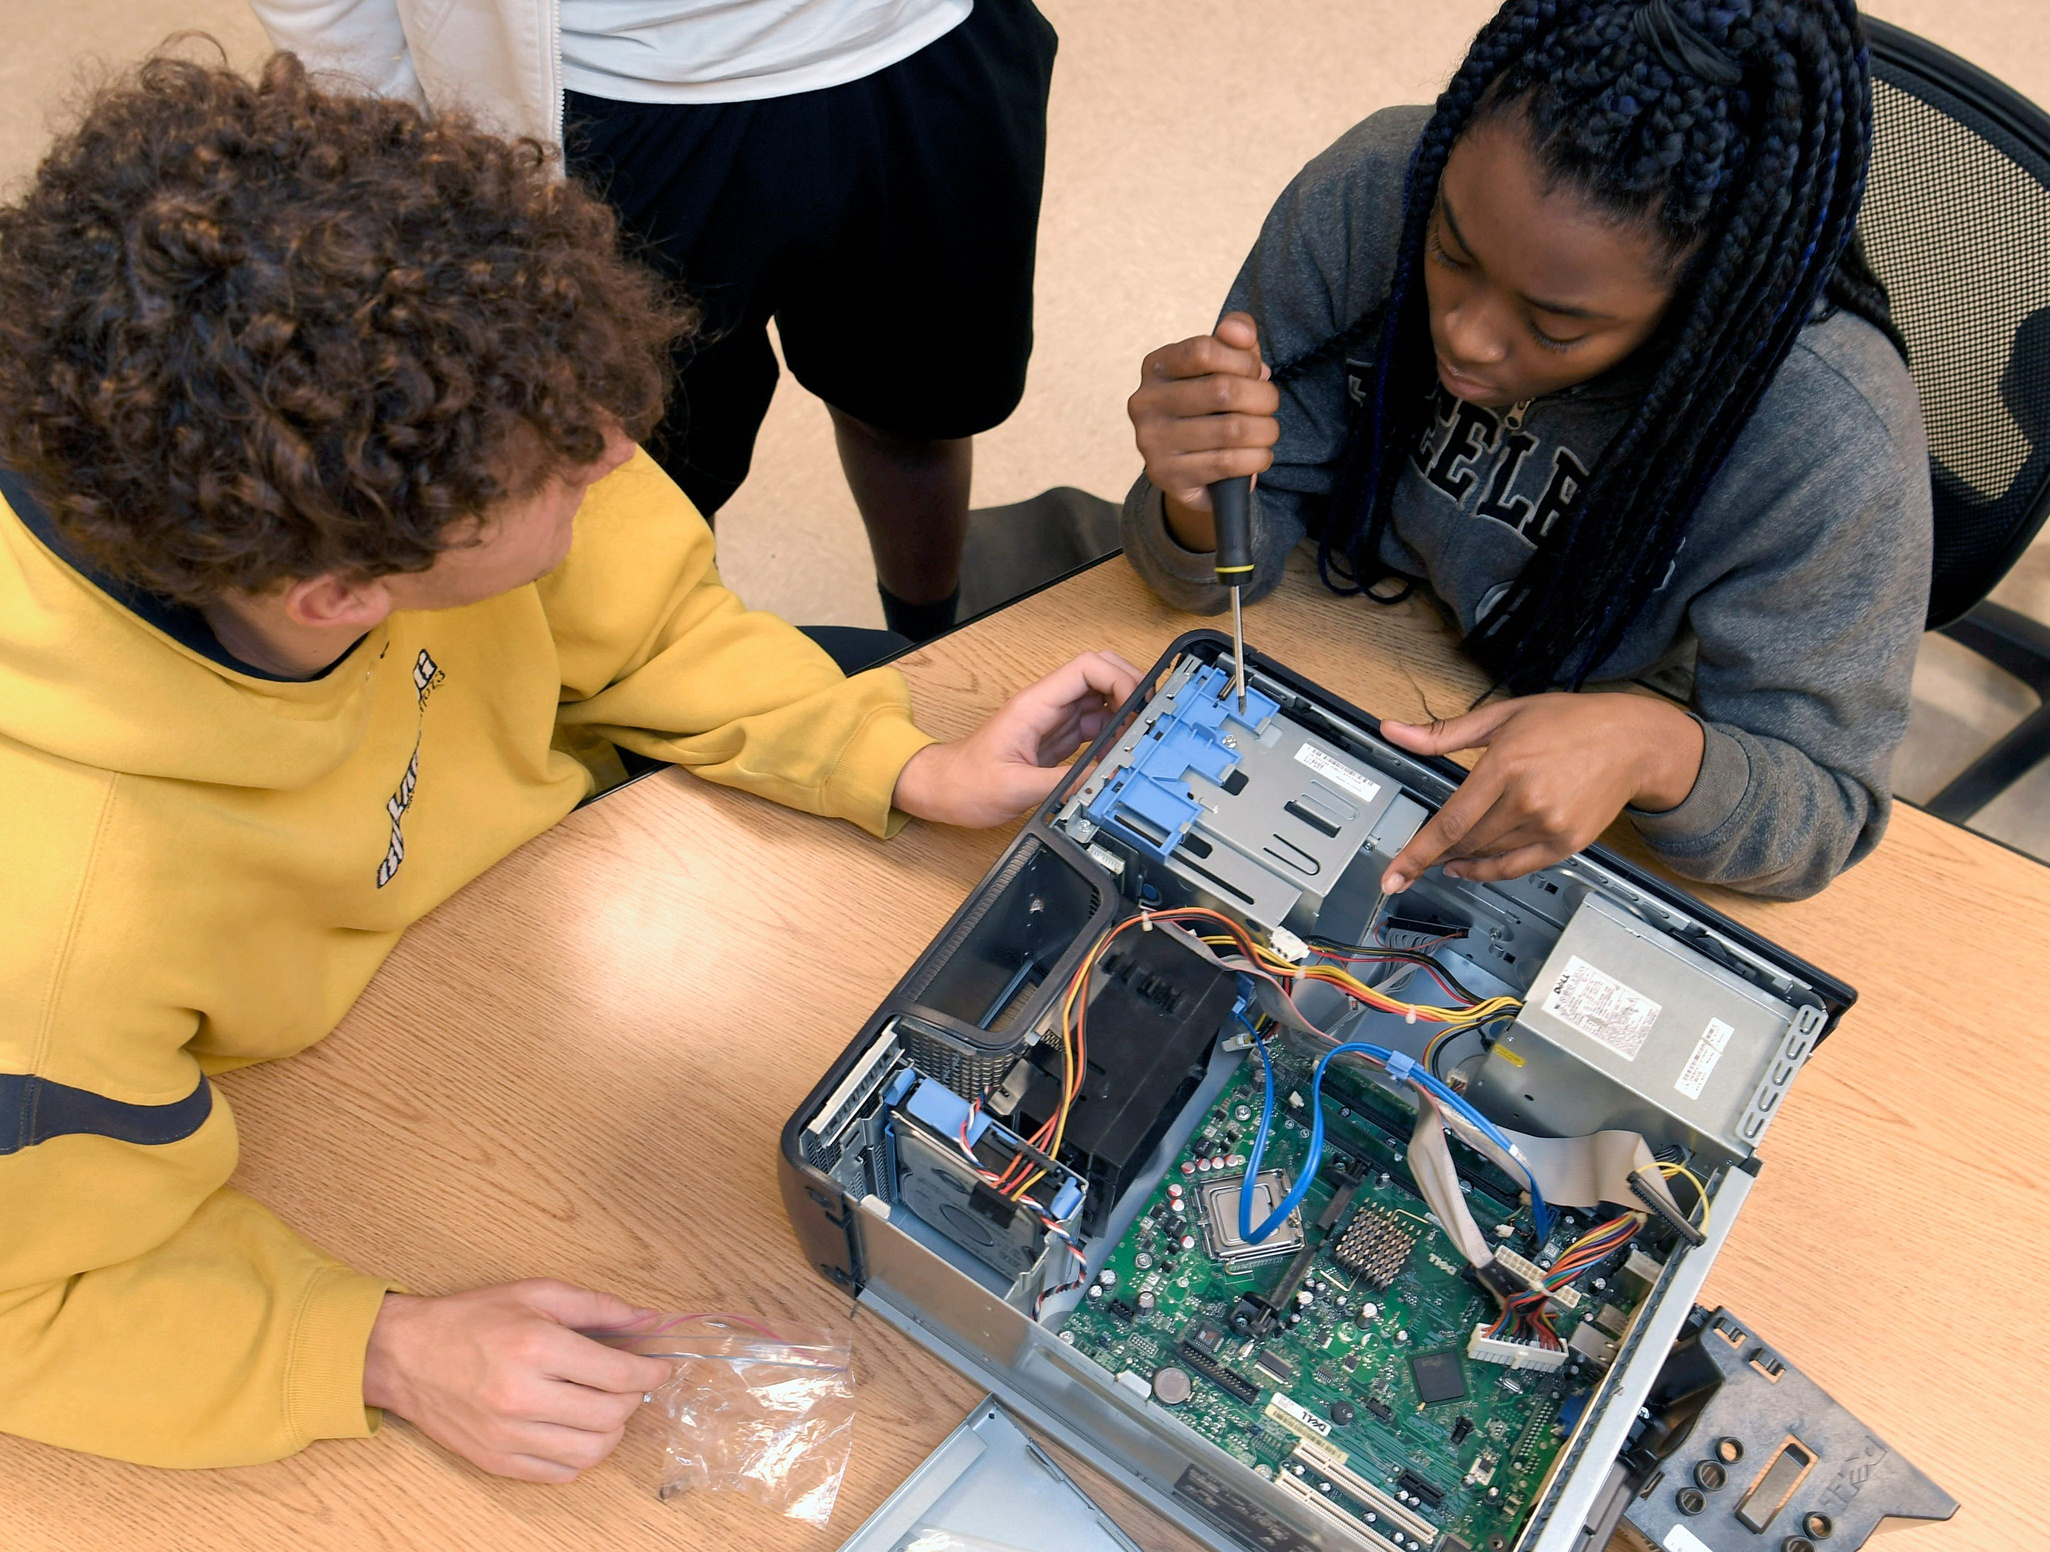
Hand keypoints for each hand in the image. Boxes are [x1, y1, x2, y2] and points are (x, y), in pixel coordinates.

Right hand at [362, 1279, 673, 1482]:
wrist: (405, 1355)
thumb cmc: (473, 1319)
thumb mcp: (538, 1293)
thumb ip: (599, 1307)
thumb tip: (649, 1321)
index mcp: (537, 1347)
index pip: (619, 1374)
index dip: (651, 1373)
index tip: (660, 1368)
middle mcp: (523, 1395)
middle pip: (611, 1416)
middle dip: (632, 1399)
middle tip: (626, 1384)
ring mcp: (508, 1434)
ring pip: (592, 1451)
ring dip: (610, 1431)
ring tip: (602, 1408)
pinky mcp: (496, 1461)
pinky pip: (560, 1473)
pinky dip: (579, 1455)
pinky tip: (571, 1429)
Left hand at [893, 650, 1144, 826]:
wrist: (943, 790)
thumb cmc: (965, 783)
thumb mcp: (1012, 788)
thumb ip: (1058, 784)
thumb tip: (1099, 781)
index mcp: (1035, 704)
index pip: (1087, 668)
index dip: (1119, 679)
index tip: (1137, 706)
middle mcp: (1047, 706)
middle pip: (1100, 674)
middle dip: (1130, 690)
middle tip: (1147, 719)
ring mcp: (1053, 720)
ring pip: (1102, 699)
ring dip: (1125, 715)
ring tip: (1136, 742)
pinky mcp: (1056, 739)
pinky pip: (1095, 726)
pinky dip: (1114, 736)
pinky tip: (1119, 755)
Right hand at [1128, 311, 1279, 550]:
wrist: (1190, 466)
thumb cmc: (1211, 406)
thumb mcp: (1223, 365)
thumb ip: (1235, 338)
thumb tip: (1241, 333)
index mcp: (1156, 366)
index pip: (1204, 350)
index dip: (1243, 361)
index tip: (1255, 373)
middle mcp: (1145, 402)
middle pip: (1223, 390)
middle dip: (1263, 398)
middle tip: (1270, 406)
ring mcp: (1151, 441)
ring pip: (1231, 429)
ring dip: (1265, 431)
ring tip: (1268, 432)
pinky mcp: (1166, 475)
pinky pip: (1227, 463)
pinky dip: (1257, 458)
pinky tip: (1260, 455)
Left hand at [1376, 693, 1705, 889]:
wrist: (1633, 741)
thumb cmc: (1570, 722)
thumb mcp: (1502, 715)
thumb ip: (1442, 733)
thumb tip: (1395, 731)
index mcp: (1506, 764)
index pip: (1450, 821)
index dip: (1417, 853)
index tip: (1394, 875)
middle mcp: (1527, 799)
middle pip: (1465, 842)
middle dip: (1435, 854)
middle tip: (1413, 859)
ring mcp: (1549, 825)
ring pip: (1487, 855)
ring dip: (1461, 857)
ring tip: (1444, 854)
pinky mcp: (1566, 843)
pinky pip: (1515, 868)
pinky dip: (1488, 871)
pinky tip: (1470, 867)